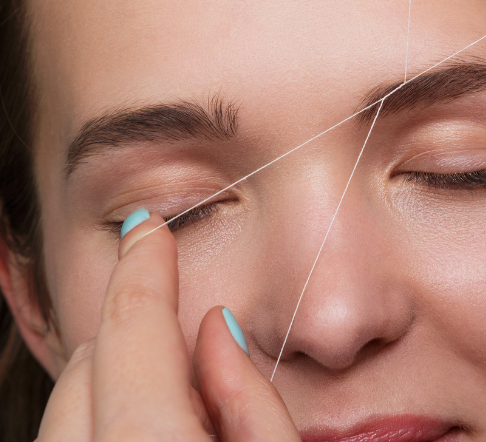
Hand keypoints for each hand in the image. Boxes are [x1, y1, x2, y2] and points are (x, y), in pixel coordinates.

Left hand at [36, 213, 299, 441]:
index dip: (144, 269)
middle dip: (134, 339)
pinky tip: (148, 439)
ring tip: (175, 409)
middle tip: (194, 359)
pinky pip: (65, 439)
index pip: (134, 333)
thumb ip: (255, 406)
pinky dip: (99, 421)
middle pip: (86, 363)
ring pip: (64, 402)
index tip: (148, 229)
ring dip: (111, 383)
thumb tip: (218, 331)